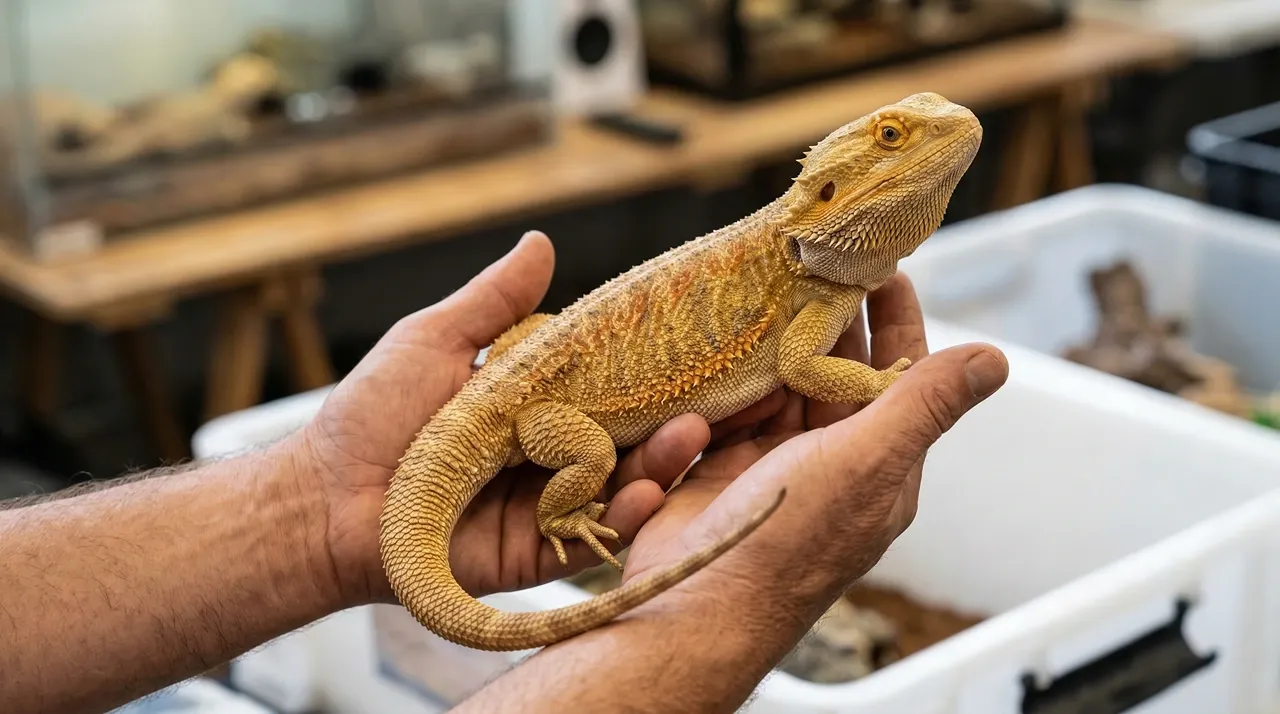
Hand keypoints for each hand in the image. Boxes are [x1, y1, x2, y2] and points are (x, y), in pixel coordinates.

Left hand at [292, 233, 712, 605]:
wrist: (325, 498)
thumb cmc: (372, 415)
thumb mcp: (437, 341)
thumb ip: (495, 301)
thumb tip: (541, 240)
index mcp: (536, 406)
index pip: (612, 386)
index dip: (656, 372)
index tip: (700, 347)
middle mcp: (552, 455)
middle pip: (630, 436)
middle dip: (677, 417)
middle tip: (724, 393)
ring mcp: (549, 504)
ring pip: (623, 484)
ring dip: (665, 461)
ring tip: (693, 434)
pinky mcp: (537, 552)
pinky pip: (592, 534)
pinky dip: (625, 513)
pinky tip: (649, 489)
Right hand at [620, 273, 1008, 619]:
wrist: (693, 605)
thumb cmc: (788, 542)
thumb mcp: (868, 462)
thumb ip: (925, 405)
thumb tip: (995, 360)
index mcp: (880, 460)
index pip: (897, 372)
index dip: (894, 315)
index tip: (879, 261)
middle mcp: (830, 457)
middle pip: (832, 367)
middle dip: (823, 315)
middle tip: (808, 258)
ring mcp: (772, 461)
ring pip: (777, 380)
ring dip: (768, 343)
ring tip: (757, 291)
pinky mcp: (718, 466)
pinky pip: (726, 406)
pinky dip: (722, 382)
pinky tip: (714, 354)